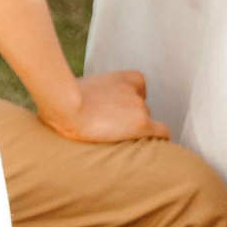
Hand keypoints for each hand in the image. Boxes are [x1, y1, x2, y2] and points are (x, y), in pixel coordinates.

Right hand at [37, 69, 168, 144]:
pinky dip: (158, 138)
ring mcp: (140, 107)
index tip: (120, 110)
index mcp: (122, 78)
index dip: (131, 100)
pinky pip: (162, 132)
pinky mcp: (142, 124)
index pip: (139, 87)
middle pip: (142, 107)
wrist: (66, 105)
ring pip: (146, 121)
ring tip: (114, 137)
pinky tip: (149, 147)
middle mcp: (134, 91)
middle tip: (111, 127)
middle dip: (130, 117)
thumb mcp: (83, 88)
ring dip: (135, 129)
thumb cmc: (65, 98)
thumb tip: (91, 106)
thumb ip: (97, 93)